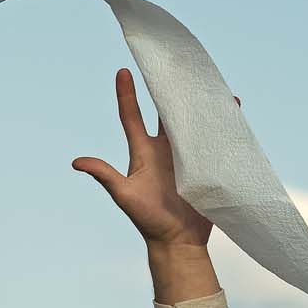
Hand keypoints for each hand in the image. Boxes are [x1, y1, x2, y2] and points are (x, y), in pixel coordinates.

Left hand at [72, 68, 236, 247]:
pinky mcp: (205, 164)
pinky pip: (214, 139)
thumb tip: (76, 162)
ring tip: (203, 80)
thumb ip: (105, 175)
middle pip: (165, 112)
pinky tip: (231, 106)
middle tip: (170, 65)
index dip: (127, 94)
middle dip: (167, 89)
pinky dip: (222, 123)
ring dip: (198, 102)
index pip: (132, 116)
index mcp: (143, 151)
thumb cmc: (147, 220)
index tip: (122, 70)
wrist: (178, 242)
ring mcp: (185, 155)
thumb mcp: (125, 195)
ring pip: (191, 121)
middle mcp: (164, 148)